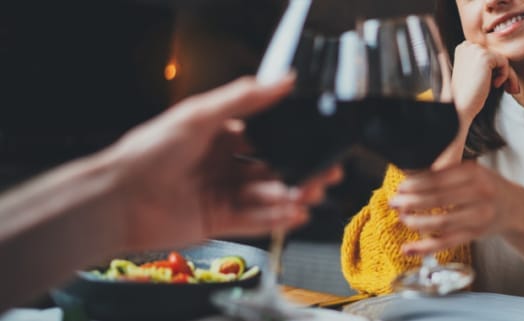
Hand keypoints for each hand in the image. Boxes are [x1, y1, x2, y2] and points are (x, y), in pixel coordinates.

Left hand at [102, 75, 342, 251]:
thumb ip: (244, 98)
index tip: (317, 142)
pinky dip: (275, 218)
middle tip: (326, 173)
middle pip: (271, 168)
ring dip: (290, 195)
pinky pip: (253, 219)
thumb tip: (282, 79)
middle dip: (300, 172)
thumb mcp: (200, 115)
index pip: (264, 137)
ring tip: (310, 195)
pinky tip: (293, 214)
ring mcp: (220, 194)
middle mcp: (221, 164)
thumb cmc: (149, 152)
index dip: (292, 142)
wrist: (117, 199)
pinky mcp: (217, 221)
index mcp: (218, 135)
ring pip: (265, 195)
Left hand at [388, 162, 523, 254]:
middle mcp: (479, 193)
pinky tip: (408, 249)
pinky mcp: (475, 235)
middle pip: (438, 199)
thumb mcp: (471, 172)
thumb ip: (445, 172)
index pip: (438, 179)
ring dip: (416, 222)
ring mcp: (479, 216)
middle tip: (393, 202)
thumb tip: (407, 175)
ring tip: (402, 219)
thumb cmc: (484, 186)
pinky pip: (447, 243)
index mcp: (474, 173)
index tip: (400, 187)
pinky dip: (425, 247)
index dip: (415, 184)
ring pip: (441, 222)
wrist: (514, 207)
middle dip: (411, 202)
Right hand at [451, 41, 519, 122]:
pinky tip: (494, 85)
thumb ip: (487, 64)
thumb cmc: (469, 95)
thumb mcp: (477, 74)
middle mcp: (468, 46)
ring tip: (502, 87)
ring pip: (502, 59)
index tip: (498, 83)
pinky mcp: (484, 56)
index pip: (489, 54)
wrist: (461, 105)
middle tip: (508, 87)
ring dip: (507, 75)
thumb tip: (506, 62)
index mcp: (464, 49)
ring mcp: (475, 50)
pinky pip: (505, 62)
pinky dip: (504, 76)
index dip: (496, 69)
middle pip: (496, 55)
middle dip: (504, 72)